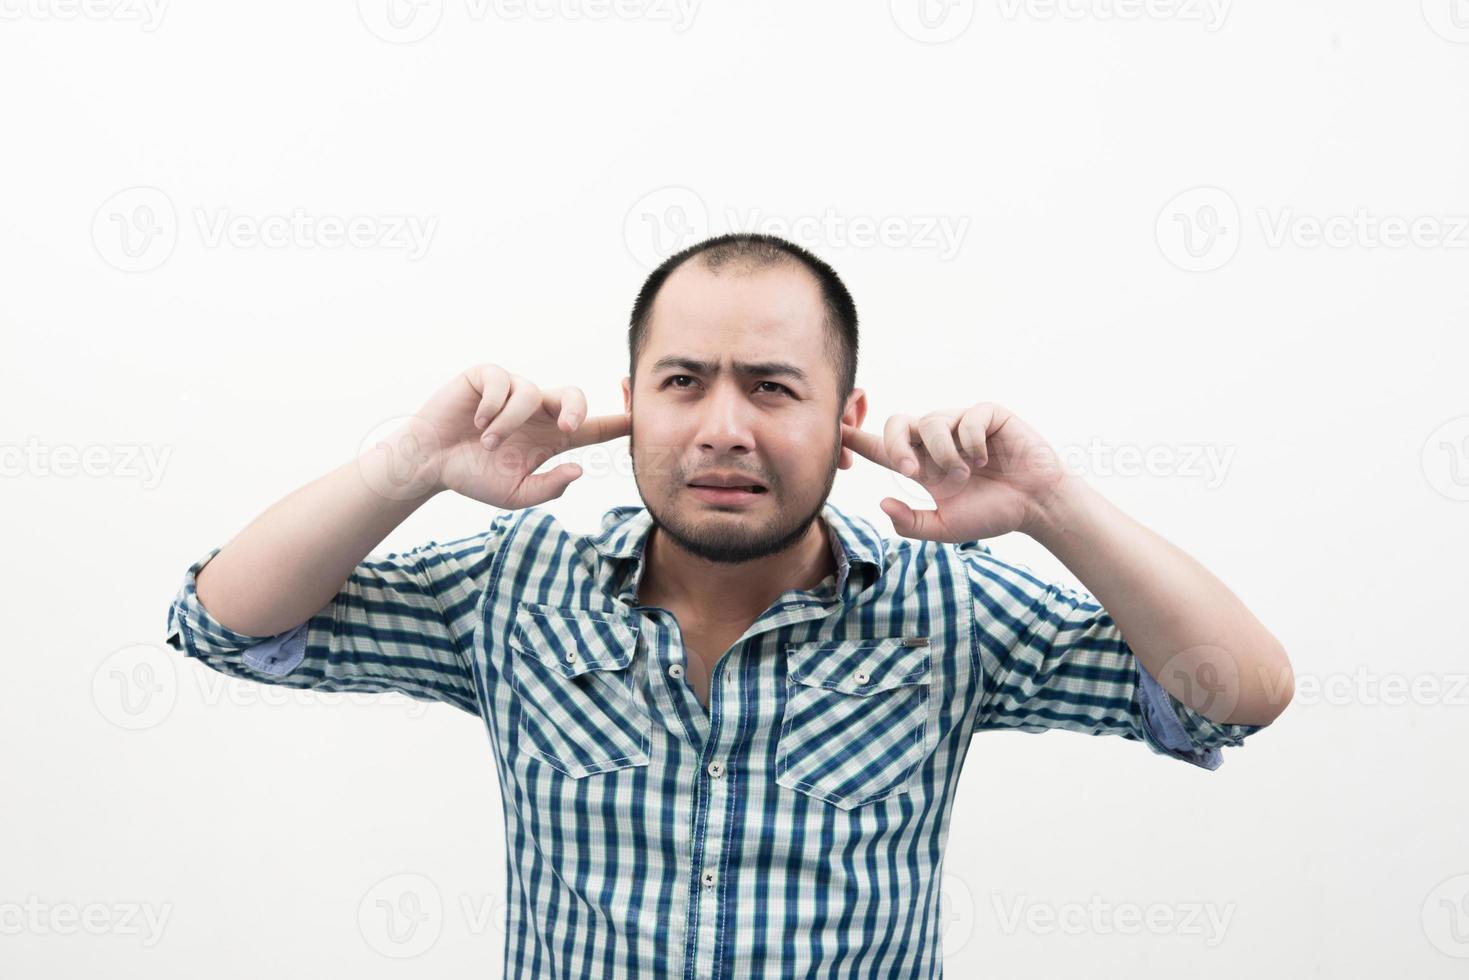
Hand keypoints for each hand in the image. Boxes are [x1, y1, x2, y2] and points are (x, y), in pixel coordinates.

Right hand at [380, 363, 629, 508]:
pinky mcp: (487, 377)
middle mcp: (538, 411)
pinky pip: (502, 383)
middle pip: (574, 395)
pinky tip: (475, 423)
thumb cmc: (473, 477)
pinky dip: (491, 408)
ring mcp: (512, 391)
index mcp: (552, 438)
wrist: (430, 464)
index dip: (619, 422)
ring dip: (508, 424)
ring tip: (487, 444)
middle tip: (567, 429)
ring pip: (529, 395)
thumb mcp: (515, 494)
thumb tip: (580, 469)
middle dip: (577, 408)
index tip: (641, 418)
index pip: (594, 427)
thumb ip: (549, 487)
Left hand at [841, 402, 1068, 541]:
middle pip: (898, 423)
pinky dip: (972, 442)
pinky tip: (987, 459)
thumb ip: (912, 522)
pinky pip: (966, 417)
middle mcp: (937, 441)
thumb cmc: (992, 514)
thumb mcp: (945, 527)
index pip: (882, 448)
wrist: (1036, 506)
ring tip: (966, 474)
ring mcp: (961, 424)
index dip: (857, 438)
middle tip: (910, 471)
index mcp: (923, 465)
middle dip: (896, 445)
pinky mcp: (987, 414)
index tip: (833, 430)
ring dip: (944, 453)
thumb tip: (880, 503)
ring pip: (931, 422)